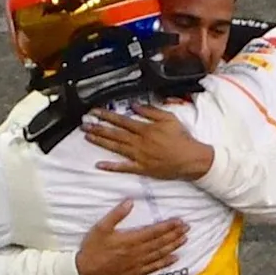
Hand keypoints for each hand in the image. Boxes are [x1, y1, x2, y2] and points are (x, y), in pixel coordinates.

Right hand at [77, 202, 188, 274]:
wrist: (85, 272)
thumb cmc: (92, 249)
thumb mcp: (101, 228)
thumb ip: (116, 214)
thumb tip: (130, 201)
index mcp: (130, 240)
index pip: (154, 231)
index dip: (168, 226)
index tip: (179, 221)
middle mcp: (137, 252)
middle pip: (161, 242)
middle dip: (175, 234)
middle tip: (187, 228)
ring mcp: (138, 264)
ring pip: (160, 254)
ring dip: (174, 246)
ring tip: (185, 239)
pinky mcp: (135, 274)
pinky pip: (154, 268)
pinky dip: (165, 263)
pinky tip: (175, 259)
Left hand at [85, 104, 214, 180]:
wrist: (191, 159)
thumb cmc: (181, 138)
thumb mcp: (168, 118)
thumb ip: (150, 111)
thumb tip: (134, 105)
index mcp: (145, 129)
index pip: (121, 120)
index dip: (106, 116)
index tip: (94, 112)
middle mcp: (139, 142)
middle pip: (114, 134)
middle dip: (98, 128)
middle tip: (84, 125)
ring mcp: (139, 156)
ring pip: (116, 148)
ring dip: (101, 142)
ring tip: (88, 137)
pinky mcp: (142, 168)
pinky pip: (124, 167)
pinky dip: (111, 166)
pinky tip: (100, 164)